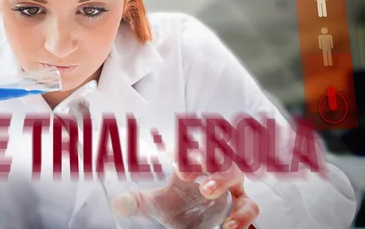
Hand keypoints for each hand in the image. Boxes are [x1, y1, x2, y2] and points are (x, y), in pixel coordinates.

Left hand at [113, 158, 258, 228]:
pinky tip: (232, 226)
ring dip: (226, 182)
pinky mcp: (240, 207)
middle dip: (211, 164)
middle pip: (218, 155)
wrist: (194, 226)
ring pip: (237, 175)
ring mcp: (230, 189)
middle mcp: (213, 171)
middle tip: (200, 184)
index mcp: (192, 164)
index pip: (190, 147)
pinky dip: (244, 214)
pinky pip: (250, 206)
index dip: (185, 150)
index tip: (174, 161)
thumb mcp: (156, 204)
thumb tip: (119, 203)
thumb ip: (138, 201)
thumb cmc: (177, 207)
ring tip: (211, 197)